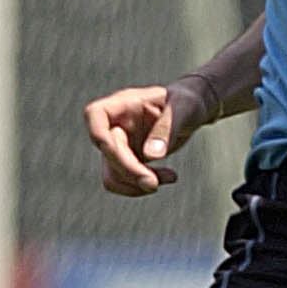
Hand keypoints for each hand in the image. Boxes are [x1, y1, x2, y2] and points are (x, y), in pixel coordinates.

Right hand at [84, 77, 215, 195]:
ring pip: (111, 174)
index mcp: (123, 103)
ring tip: (169, 177)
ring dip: (136, 184)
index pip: (95, 115)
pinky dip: (143, 185)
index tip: (126, 158)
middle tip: (155, 183)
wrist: (192, 109)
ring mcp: (120, 143)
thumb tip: (150, 155)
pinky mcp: (129, 160)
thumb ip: (166, 129)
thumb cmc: (187, 102)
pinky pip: (125, 181)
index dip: (102, 138)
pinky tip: (169, 177)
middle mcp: (116, 123)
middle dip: (130, 172)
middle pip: (107, 152)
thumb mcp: (184, 109)